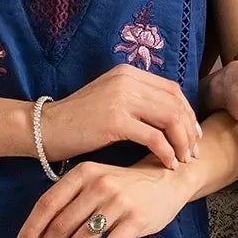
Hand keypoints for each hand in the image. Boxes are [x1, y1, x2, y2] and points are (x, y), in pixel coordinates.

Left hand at [12, 159, 193, 237]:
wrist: (170, 179)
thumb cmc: (128, 185)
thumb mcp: (98, 179)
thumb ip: (74, 198)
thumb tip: (42, 231)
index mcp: (83, 174)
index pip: (48, 204)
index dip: (30, 229)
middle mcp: (98, 186)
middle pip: (61, 225)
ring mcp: (118, 204)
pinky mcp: (136, 221)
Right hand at [40, 67, 200, 170]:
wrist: (45, 128)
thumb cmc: (79, 121)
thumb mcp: (111, 100)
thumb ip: (137, 101)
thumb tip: (170, 117)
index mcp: (128, 73)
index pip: (173, 90)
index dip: (188, 114)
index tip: (192, 135)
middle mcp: (127, 80)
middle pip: (176, 104)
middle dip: (189, 131)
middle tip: (192, 152)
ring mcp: (121, 98)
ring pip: (170, 119)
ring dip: (182, 142)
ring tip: (182, 160)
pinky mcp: (115, 120)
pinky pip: (154, 138)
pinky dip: (166, 153)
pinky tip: (167, 164)